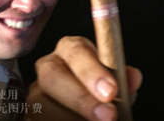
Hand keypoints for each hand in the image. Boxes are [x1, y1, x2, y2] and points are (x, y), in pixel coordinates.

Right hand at [26, 36, 142, 120]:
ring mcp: (35, 92)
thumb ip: (124, 80)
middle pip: (53, 76)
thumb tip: (133, 78)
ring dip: (71, 118)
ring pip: (42, 105)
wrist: (85, 109)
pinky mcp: (29, 114)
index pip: (76, 52)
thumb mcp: (116, 84)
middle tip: (108, 116)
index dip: (92, 72)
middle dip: (81, 99)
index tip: (112, 92)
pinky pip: (37, 119)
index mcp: (72, 49)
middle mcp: (49, 66)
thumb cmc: (102, 92)